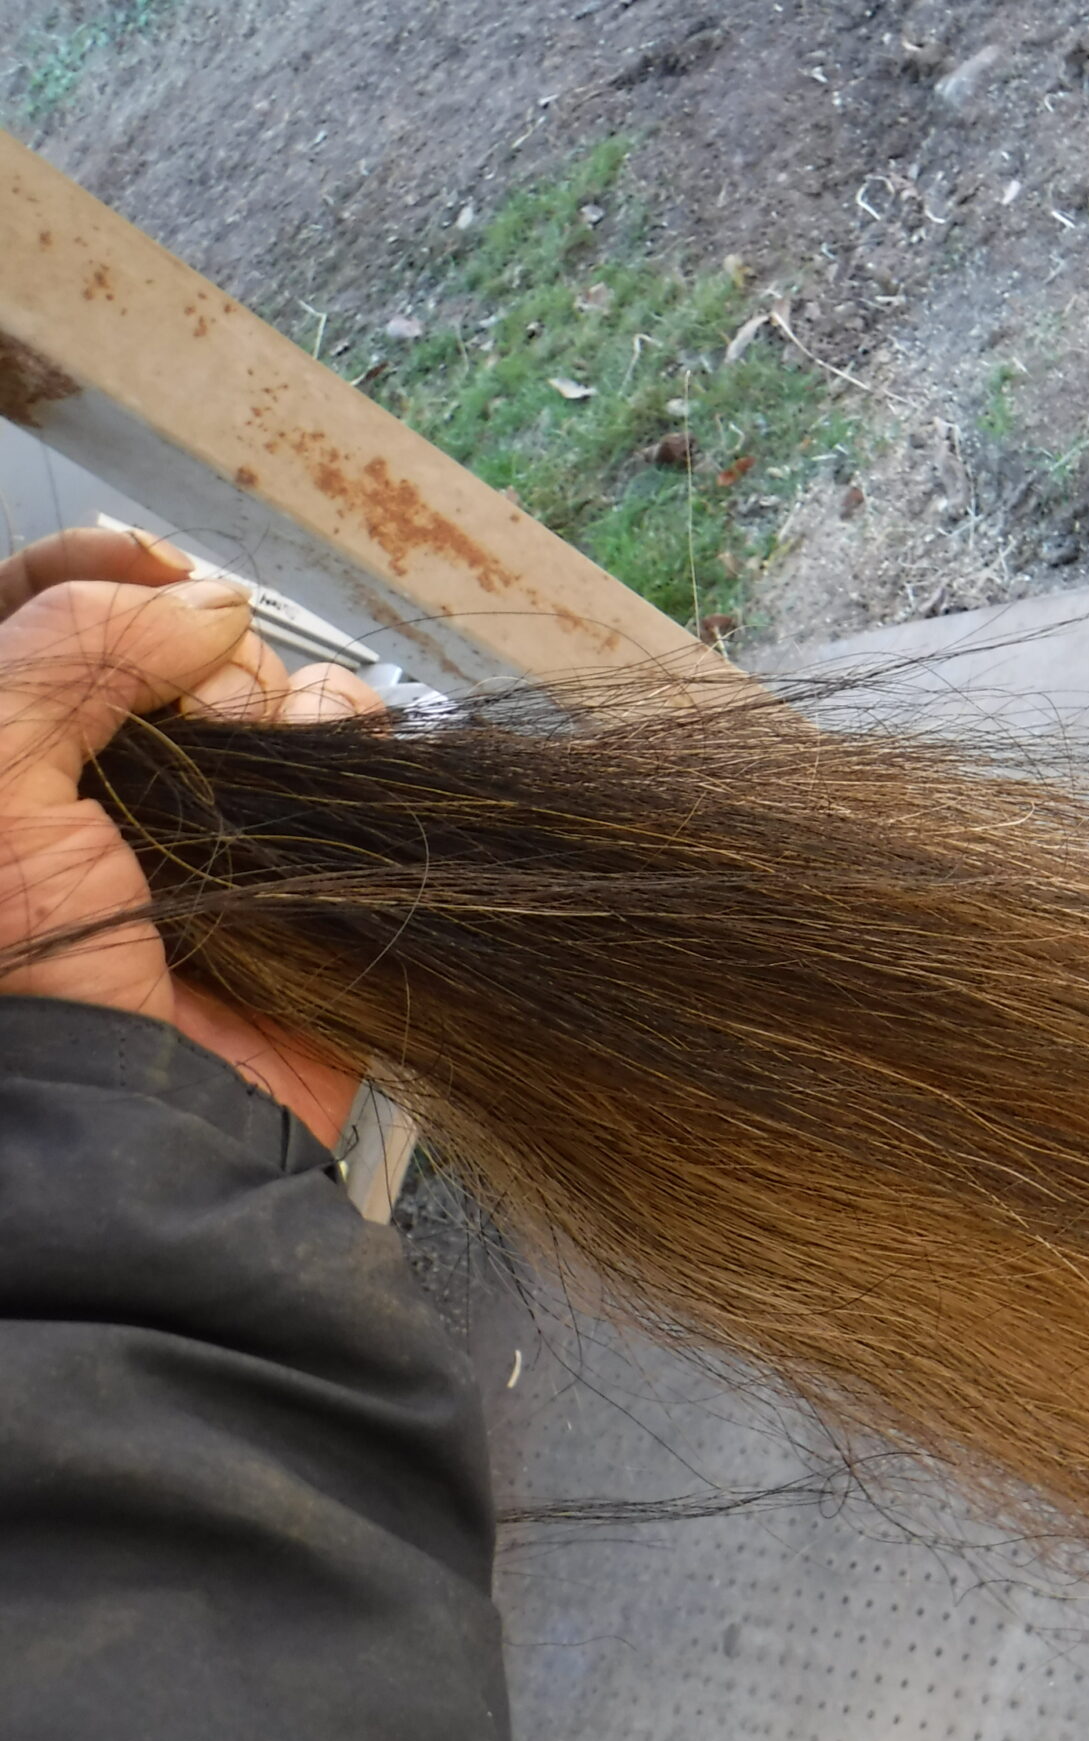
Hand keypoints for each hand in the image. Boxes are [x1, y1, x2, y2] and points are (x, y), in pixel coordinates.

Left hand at [0, 527, 385, 1142]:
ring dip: (275, 699)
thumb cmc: (24, 974)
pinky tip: (323, 764)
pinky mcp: (300, 854)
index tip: (151, 566)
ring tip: (253, 768)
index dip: (97, 567)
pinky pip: (345, 744)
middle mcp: (104, 774)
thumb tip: (205, 604)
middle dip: (191, 655)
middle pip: (167, 638)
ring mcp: (207, 813)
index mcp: (13, 753)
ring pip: (263, 685)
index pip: (43, 603)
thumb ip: (69, 651)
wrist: (135, 1117)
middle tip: (188, 727)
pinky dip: (347, 732)